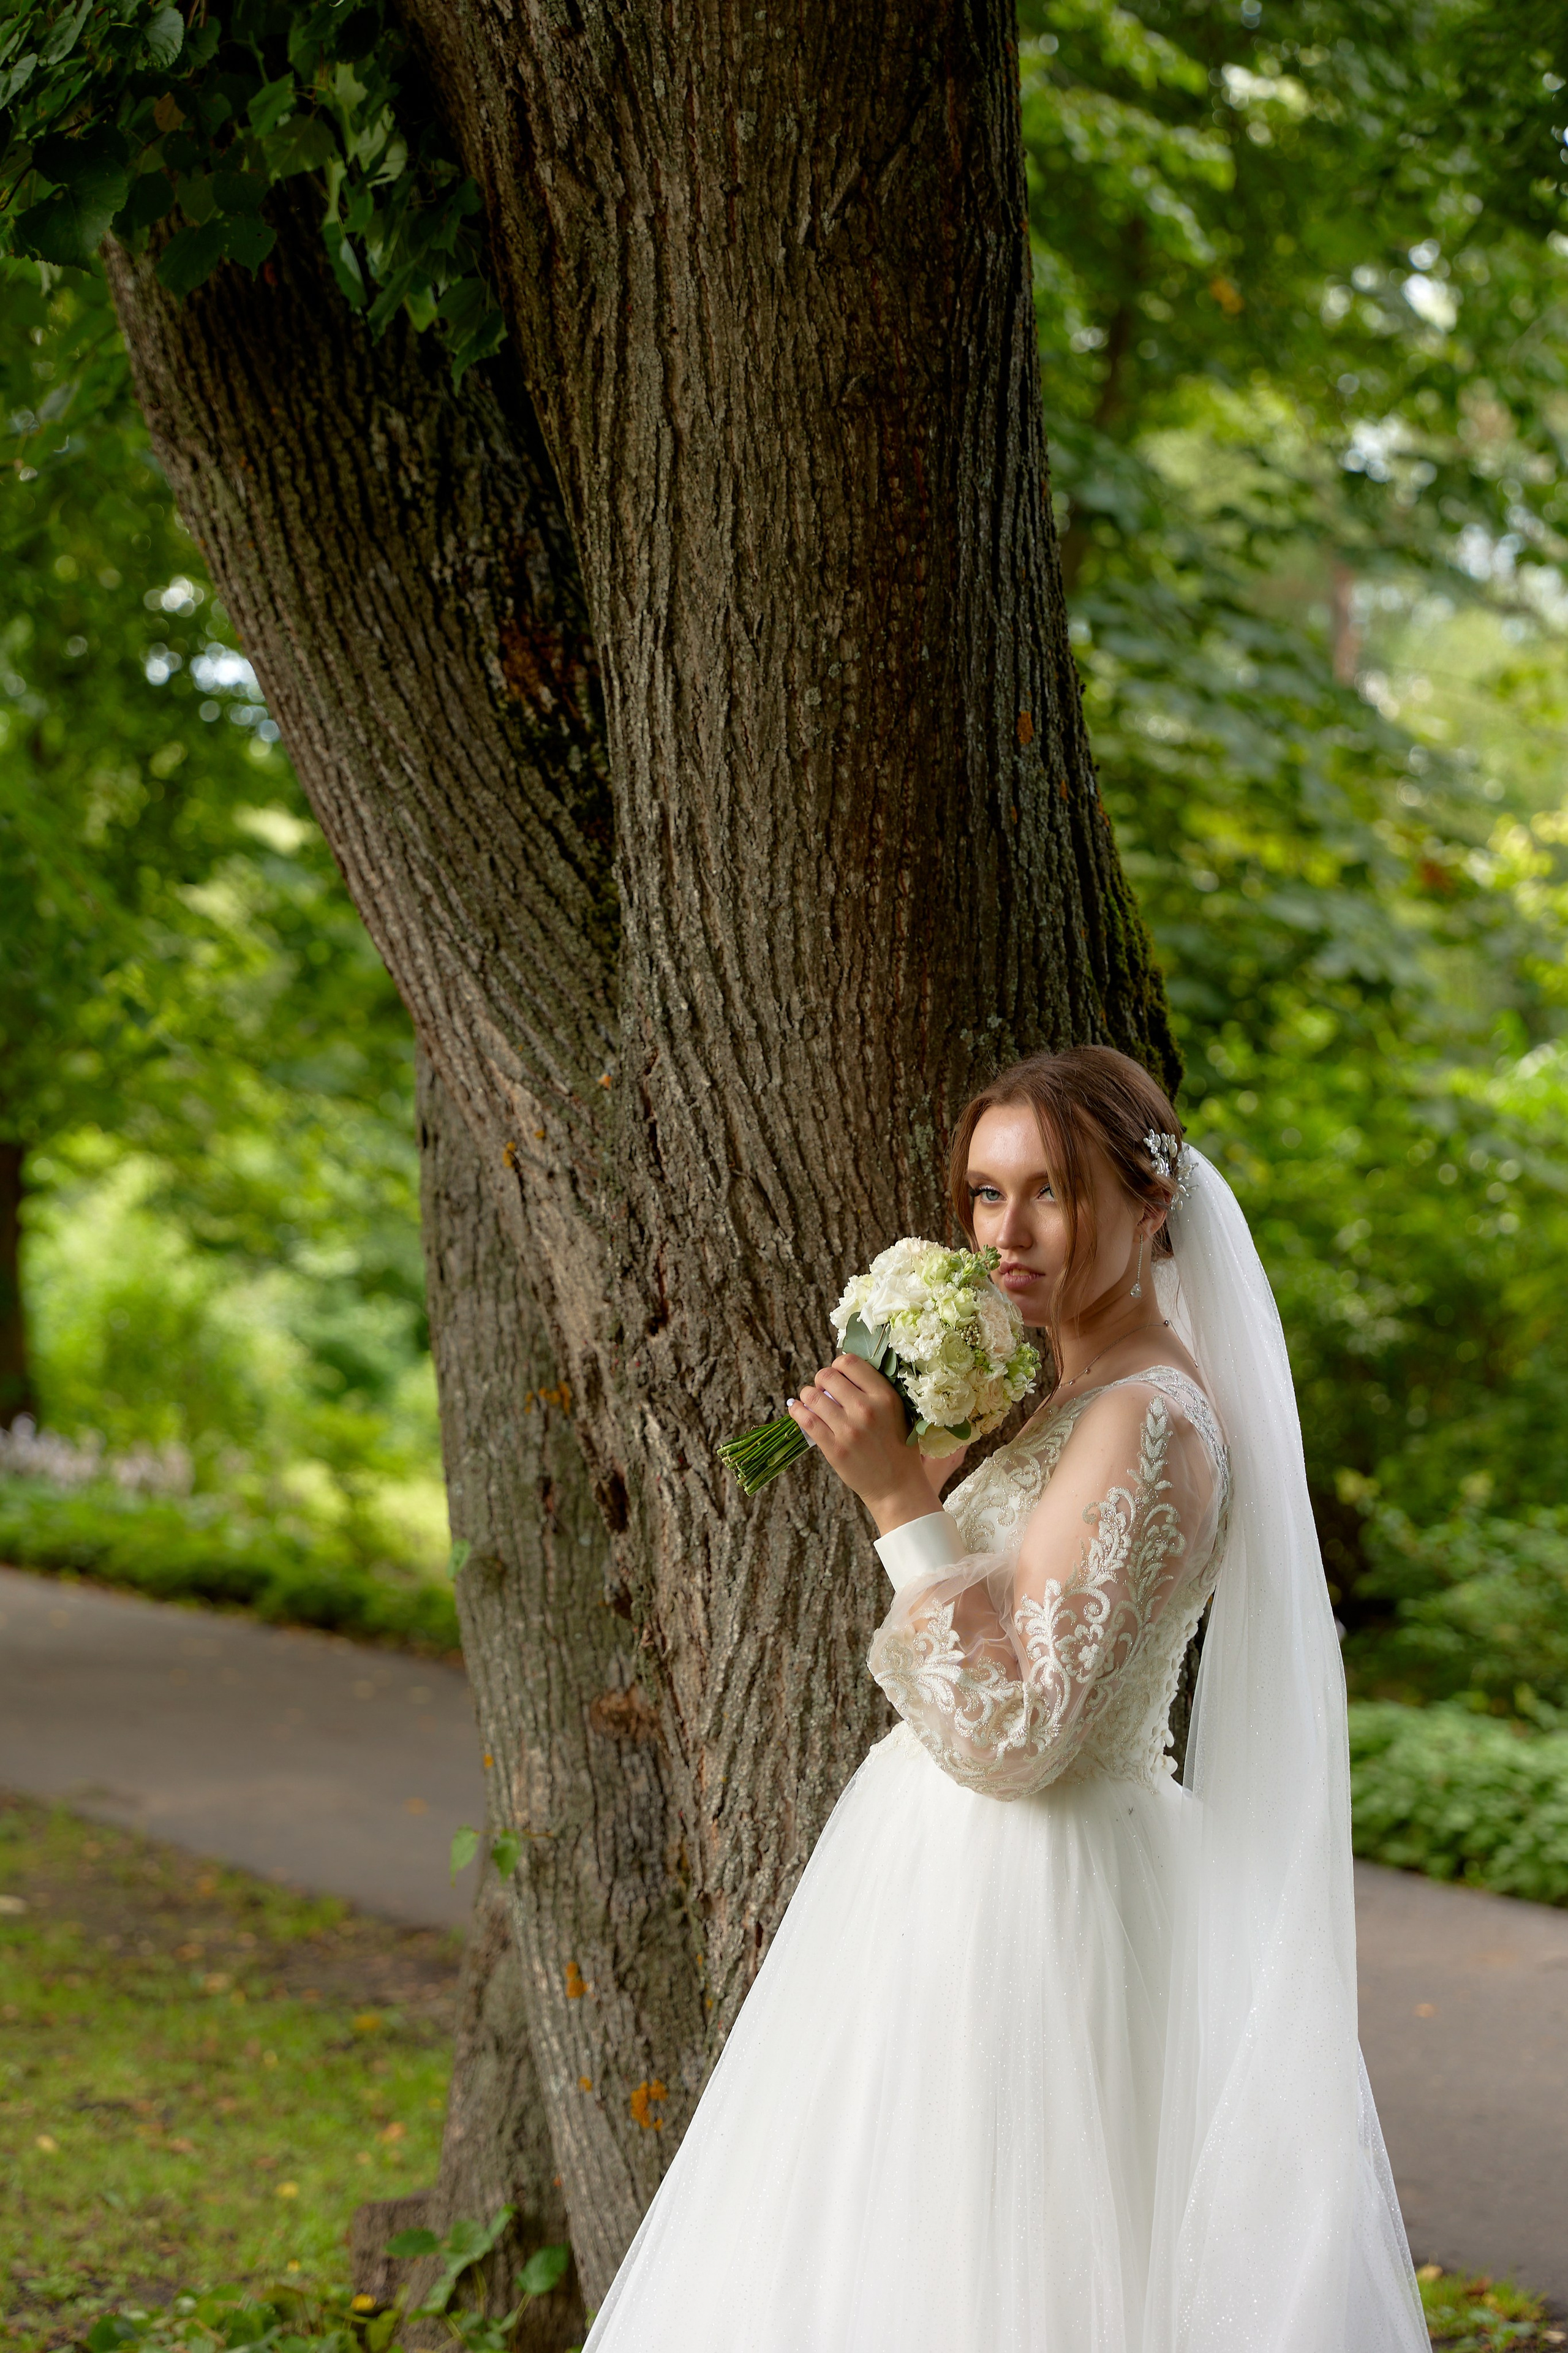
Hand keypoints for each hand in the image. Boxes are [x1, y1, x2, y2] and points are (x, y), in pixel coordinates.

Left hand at [786, 1355, 933, 1532]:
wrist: (897, 1486)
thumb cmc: (898, 1446)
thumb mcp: (898, 1411)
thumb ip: (876, 1389)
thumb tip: (846, 1368)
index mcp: (885, 1396)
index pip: (849, 1362)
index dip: (838, 1365)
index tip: (838, 1375)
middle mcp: (866, 1409)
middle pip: (827, 1376)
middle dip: (821, 1379)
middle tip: (823, 1388)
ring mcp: (848, 1430)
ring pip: (812, 1396)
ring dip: (807, 1395)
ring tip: (811, 1400)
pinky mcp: (834, 1449)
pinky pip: (806, 1420)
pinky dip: (797, 1411)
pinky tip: (798, 1410)